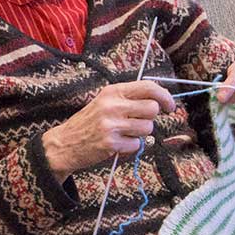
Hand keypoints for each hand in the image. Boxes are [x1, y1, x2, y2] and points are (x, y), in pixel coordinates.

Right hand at [41, 81, 174, 176]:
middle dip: (149, 118)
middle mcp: (113, 105)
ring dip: (139, 134)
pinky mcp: (111, 143)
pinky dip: (130, 146)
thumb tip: (160, 100)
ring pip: (147, 128)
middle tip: (137, 123)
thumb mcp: (105, 102)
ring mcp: (112, 125)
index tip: (170, 106)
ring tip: (123, 133)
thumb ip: (129, 98)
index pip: (148, 87)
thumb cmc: (88, 123)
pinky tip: (116, 144)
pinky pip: (137, 144)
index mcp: (112, 91)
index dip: (165, 96)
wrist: (64, 143)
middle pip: (152, 109)